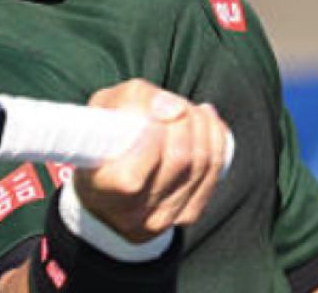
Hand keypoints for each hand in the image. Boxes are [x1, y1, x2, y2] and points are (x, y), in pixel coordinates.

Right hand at [71, 80, 229, 243]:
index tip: (158, 107)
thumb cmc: (101, 140)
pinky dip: (216, 142)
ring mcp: (161, 218)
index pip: (136, 170)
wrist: (106, 185)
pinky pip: (214, 174)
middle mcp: (131, 213)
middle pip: (179, 159)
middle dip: (184, 121)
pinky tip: (207, 123)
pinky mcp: (186, 215)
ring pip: (202, 165)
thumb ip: (135, 99)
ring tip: (191, 110)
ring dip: (203, 127)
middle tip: (177, 104)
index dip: (154, 131)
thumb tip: (174, 108)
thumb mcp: (103, 109)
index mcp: (103, 188)